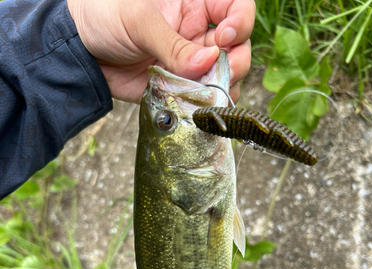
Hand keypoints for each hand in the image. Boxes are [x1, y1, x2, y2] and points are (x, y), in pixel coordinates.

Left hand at [67, 0, 254, 102]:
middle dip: (235, 61)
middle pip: (238, 46)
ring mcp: (191, 62)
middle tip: (219, 72)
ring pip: (226, 75)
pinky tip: (198, 105)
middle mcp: (197, 32)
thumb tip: (208, 63)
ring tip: (206, 92)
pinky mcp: (181, 87)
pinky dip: (206, 105)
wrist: (81, 53)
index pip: (235, 7)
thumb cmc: (104, 18)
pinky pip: (204, 98)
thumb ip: (173, 44)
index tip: (225, 37)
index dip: (240, 22)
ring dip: (223, 86)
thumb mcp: (139, 21)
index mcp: (194, 3)